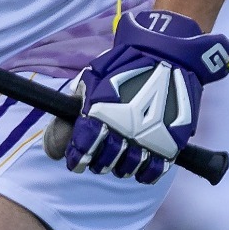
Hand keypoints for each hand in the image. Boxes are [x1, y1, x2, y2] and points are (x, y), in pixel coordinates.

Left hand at [47, 9, 228, 183]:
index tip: (75, 161)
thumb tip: (58, 137)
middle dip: (97, 161)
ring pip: (127, 169)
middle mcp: (123, 130)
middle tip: (98, 156)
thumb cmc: (125, 66)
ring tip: (119, 158)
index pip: (83, 148)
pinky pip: (154, 171)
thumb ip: (75, 105)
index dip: (76, 158)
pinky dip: (145, 173)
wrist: (168, 56)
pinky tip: (140, 165)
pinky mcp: (170, 144)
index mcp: (101, 114)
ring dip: (120, 166)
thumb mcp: (93, 78)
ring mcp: (148, 139)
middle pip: (103, 163)